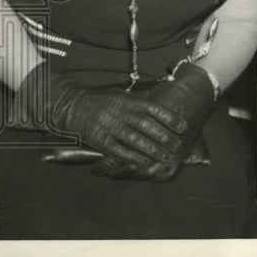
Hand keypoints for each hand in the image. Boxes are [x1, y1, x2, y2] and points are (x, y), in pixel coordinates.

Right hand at [16, 64, 186, 167]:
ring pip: (134, 139)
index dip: (170, 118)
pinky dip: (131, 157)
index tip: (183, 126)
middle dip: (164, 136)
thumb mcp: (121, 94)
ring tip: (164, 156)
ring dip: (151, 149)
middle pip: (147, 126)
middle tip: (177, 145)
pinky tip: (142, 162)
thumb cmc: (101, 100)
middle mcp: (121, 113)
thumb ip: (139, 100)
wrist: (73, 105)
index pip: (153, 109)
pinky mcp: (99, 139)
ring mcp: (110, 126)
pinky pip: (118, 150)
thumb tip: (160, 100)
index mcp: (128, 101)